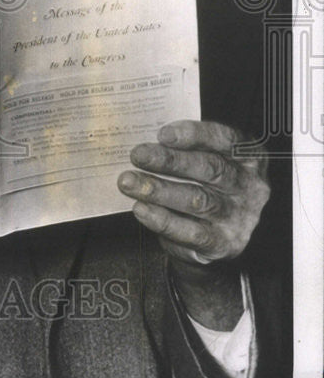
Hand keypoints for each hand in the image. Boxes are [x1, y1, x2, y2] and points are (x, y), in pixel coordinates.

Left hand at [118, 120, 269, 266]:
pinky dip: (163, 220)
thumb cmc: (203, 183)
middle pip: (210, 169)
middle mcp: (248, 186)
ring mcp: (238, 216)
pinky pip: (192, 232)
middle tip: (138, 155)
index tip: (163, 134)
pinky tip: (141, 209)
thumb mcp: (203, 159)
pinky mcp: (224, 243)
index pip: (226, 139)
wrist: (218, 233)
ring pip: (197, 200)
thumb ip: (182, 148)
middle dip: (169, 161)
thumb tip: (144, 141)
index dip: (195, 134)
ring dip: (159, 190)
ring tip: (129, 182)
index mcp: (247, 156)